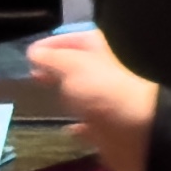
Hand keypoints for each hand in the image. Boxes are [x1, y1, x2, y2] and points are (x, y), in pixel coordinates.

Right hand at [14, 29, 159, 170]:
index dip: (52, 44)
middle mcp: (111, 72)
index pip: (76, 39)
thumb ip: (51, 58)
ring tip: (46, 97)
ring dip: (70, 95)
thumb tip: (34, 52)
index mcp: (106, 49)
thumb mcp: (71, 65)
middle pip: (81, 66)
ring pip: (87, 94)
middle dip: (59, 70)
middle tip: (36, 75)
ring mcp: (114, 101)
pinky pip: (92, 124)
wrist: (141, 132)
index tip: (29, 53)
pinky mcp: (112, 128)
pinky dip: (80, 125)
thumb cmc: (105, 89)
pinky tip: (68, 128)